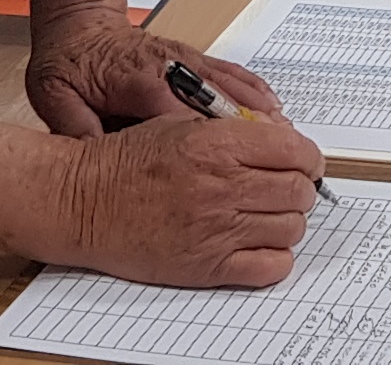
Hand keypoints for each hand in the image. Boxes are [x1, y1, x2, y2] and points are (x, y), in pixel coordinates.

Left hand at [24, 0, 282, 137]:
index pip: (176, 108)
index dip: (204, 135)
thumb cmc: (68, 61)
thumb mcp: (54, 96)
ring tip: (288, 141)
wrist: (77, 22)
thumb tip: (91, 156)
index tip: (228, 161)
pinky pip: (231, 74)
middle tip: (278, 156)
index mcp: (135, 77)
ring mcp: (185, 60)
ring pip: (230, 86)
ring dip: (259, 112)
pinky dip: (255, 92)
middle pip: (215, 98)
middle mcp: (168, 66)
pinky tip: (275, 112)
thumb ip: (74, 126)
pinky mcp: (193, 59)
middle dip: (247, 128)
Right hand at [49, 113, 324, 287]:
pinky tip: (257, 244)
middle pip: (299, 192)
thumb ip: (233, 129)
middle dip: (299, 189)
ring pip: (291, 229)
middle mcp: (222, 185)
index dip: (307, 158)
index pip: (296, 151)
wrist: (83, 201)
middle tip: (284, 189)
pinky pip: (270, 267)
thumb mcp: (181, 123)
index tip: (303, 163)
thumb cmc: (126, 161)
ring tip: (266, 215)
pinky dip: (274, 257)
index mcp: (218, 143)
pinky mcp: (207, 265)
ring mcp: (216, 229)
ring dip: (287, 222)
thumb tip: (281, 139)